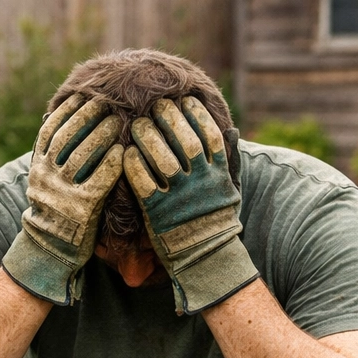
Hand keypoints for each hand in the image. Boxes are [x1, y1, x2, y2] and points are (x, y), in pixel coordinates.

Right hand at [2, 94, 123, 304]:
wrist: (50, 249)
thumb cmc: (55, 209)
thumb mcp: (45, 181)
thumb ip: (52, 155)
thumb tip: (58, 119)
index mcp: (37, 168)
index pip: (50, 130)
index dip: (67, 110)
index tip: (84, 94)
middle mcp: (46, 178)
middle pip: (68, 137)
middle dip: (88, 115)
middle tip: (108, 101)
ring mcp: (63, 193)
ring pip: (84, 154)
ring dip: (103, 133)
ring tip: (119, 120)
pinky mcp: (82, 209)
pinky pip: (100, 179)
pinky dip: (112, 162)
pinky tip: (124, 150)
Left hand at [123, 97, 257, 314]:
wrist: (204, 258)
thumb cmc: (214, 219)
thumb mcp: (229, 188)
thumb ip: (228, 159)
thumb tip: (231, 130)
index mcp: (219, 174)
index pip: (209, 135)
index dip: (196, 114)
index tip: (183, 99)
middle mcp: (201, 182)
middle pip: (185, 141)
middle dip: (169, 119)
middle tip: (154, 106)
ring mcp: (179, 197)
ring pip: (163, 158)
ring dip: (148, 137)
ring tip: (137, 124)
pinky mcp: (158, 212)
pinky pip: (143, 182)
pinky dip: (134, 165)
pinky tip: (126, 153)